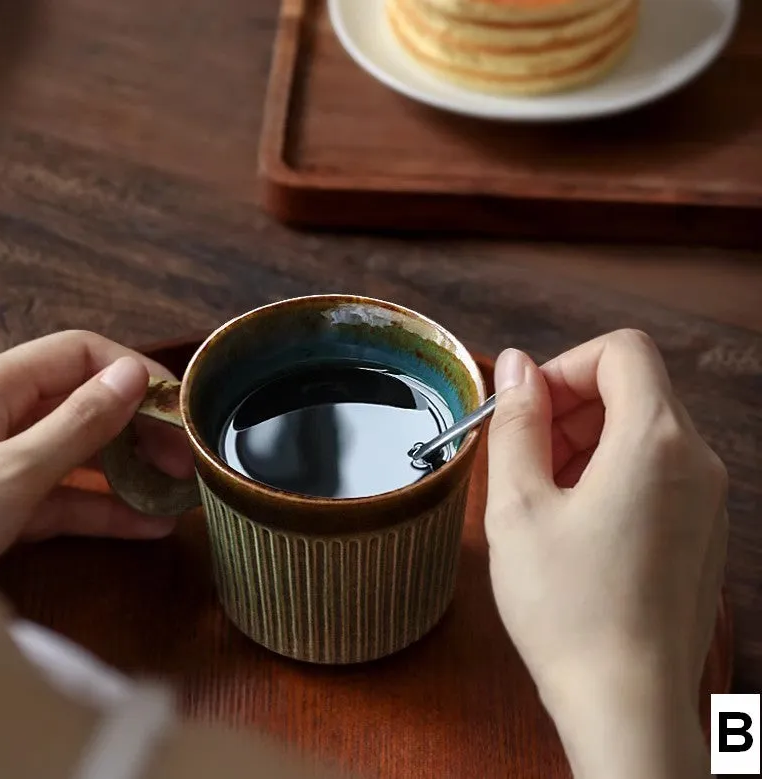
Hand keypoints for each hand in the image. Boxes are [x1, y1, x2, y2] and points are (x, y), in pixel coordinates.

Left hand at [0, 330, 192, 572]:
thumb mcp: (14, 471)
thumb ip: (80, 423)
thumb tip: (134, 374)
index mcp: (0, 386)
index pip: (82, 354)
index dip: (133, 372)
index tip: (177, 408)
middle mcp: (5, 417)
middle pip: (87, 405)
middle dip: (141, 430)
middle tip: (186, 462)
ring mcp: (6, 464)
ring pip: (81, 456)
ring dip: (131, 475)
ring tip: (182, 496)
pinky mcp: (5, 506)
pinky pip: (65, 498)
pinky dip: (105, 511)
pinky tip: (149, 526)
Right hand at [485, 330, 726, 778]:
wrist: (627, 704)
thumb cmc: (567, 607)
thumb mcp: (518, 505)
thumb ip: (517, 422)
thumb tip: (516, 365)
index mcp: (656, 442)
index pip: (622, 351)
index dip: (565, 368)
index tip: (528, 411)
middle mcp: (697, 461)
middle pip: (634, 387)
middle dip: (571, 406)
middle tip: (525, 456)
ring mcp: (709, 498)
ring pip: (645, 428)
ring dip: (588, 440)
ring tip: (545, 495)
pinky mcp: (704, 529)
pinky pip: (659, 469)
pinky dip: (613, 472)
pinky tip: (576, 522)